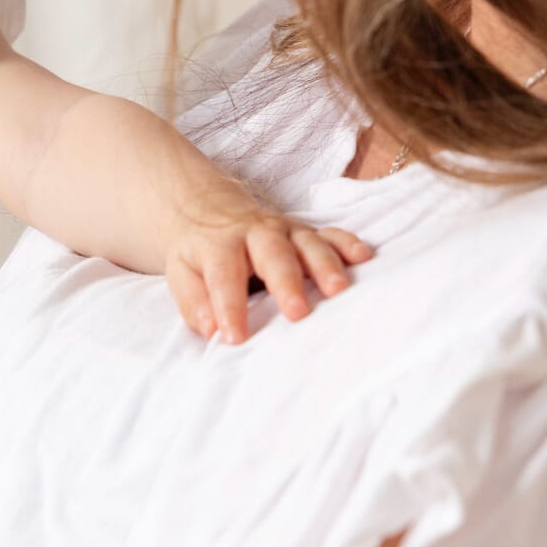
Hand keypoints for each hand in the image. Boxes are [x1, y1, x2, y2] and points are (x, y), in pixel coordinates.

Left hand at [162, 184, 371, 343]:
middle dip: (286, 282)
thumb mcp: (182, 272)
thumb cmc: (200, 253)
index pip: (223, 276)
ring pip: (308, 243)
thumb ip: (194, 301)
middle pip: (273, 254)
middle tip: (298, 313)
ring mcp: (285, 231)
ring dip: (324, 265)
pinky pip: (331, 234)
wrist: (209, 210)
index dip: (229, 306)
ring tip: (338, 290)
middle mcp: (255, 233)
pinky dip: (348, 244)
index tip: (235, 337)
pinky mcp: (307, 232)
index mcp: (219, 244)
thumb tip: (211, 329)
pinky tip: (364, 257)